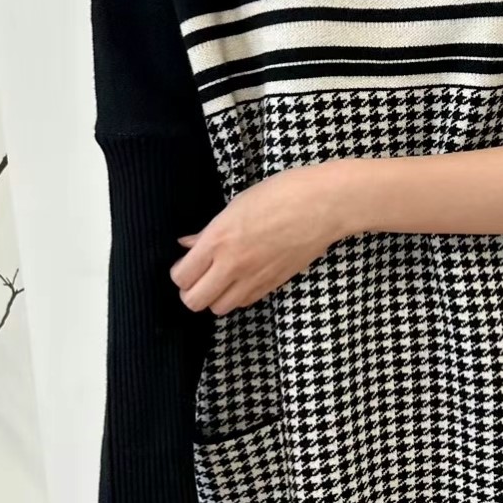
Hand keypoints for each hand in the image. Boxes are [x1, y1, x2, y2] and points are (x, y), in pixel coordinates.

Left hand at [170, 159, 354, 312]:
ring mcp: (255, 278)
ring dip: (214, 297)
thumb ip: (209, 231)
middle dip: (191, 290)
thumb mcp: (236, 205)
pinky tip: (242, 278)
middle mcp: (233, 265)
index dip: (179, 272)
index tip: (185, 262)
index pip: (182, 277)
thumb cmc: (281, 194)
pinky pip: (244, 303)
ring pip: (218, 308)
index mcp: (219, 240)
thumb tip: (187, 244)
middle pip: (194, 302)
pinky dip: (237, 296)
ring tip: (220, 279)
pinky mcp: (273, 284)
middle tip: (198, 275)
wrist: (323, 205)